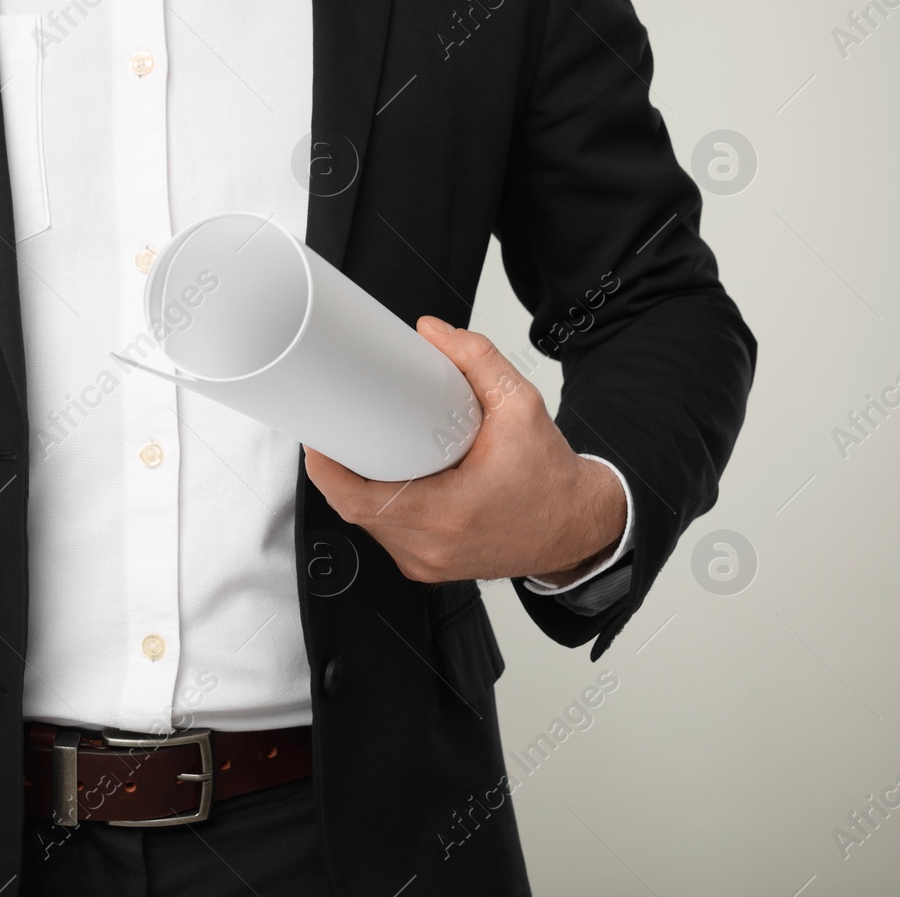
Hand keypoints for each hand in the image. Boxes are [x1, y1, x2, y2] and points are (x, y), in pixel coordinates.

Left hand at [303, 316, 625, 585]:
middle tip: (339, 430)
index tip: (320, 434)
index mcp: (447, 514)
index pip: (356, 499)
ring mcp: (428, 563)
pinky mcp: (429, 566)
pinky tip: (382, 479)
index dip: (326, 467)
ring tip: (359, 450)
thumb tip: (432, 333)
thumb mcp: (521, 407)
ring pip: (368, 525)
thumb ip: (477, 361)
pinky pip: (387, 536)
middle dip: (339, 469)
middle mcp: (431, 547)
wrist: (579, 525)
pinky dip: (380, 507)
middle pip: (354, 509)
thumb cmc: (551, 478)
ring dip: (356, 489)